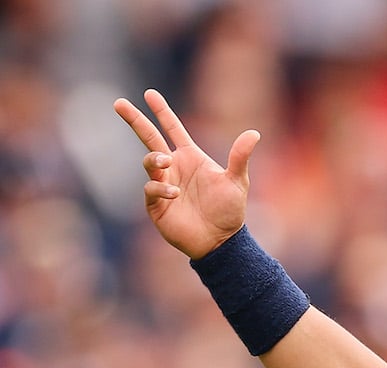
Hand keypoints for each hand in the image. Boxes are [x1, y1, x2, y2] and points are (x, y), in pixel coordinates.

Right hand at [113, 89, 259, 259]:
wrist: (221, 241)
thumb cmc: (229, 211)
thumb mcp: (237, 182)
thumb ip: (240, 157)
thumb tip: (254, 133)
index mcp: (191, 158)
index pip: (172, 129)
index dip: (162, 111)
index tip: (150, 94)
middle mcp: (174, 167)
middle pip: (149, 138)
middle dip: (135, 120)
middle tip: (118, 103)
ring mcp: (162, 184)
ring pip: (149, 162)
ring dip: (154, 159)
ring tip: (166, 162)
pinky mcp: (156, 204)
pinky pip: (151, 189)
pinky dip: (160, 188)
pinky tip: (173, 192)